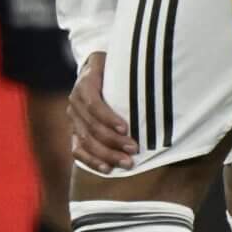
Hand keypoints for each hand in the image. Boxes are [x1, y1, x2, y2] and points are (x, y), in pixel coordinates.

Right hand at [69, 51, 136, 173]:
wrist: (94, 71)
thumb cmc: (114, 68)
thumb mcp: (119, 62)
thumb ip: (130, 71)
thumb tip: (158, 78)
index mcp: (85, 83)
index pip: (93, 104)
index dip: (108, 118)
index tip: (126, 129)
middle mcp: (75, 102)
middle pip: (91, 126)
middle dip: (113, 141)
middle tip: (134, 150)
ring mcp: (73, 119)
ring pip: (85, 141)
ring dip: (106, 154)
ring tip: (127, 162)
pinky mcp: (74, 132)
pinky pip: (77, 150)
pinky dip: (91, 161)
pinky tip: (107, 169)